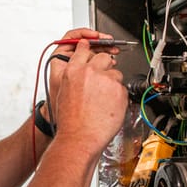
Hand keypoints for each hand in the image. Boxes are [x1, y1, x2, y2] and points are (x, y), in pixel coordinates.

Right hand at [50, 39, 126, 154]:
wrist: (80, 138)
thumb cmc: (70, 122)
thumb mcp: (63, 93)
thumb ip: (74, 77)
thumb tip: (83, 72)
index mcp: (73, 70)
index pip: (84, 48)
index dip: (90, 48)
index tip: (93, 48)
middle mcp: (90, 72)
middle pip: (104, 57)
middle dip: (106, 66)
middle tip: (103, 81)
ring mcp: (106, 80)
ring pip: (116, 74)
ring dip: (113, 84)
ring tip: (105, 101)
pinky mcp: (119, 90)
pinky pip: (123, 89)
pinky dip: (119, 97)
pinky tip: (110, 108)